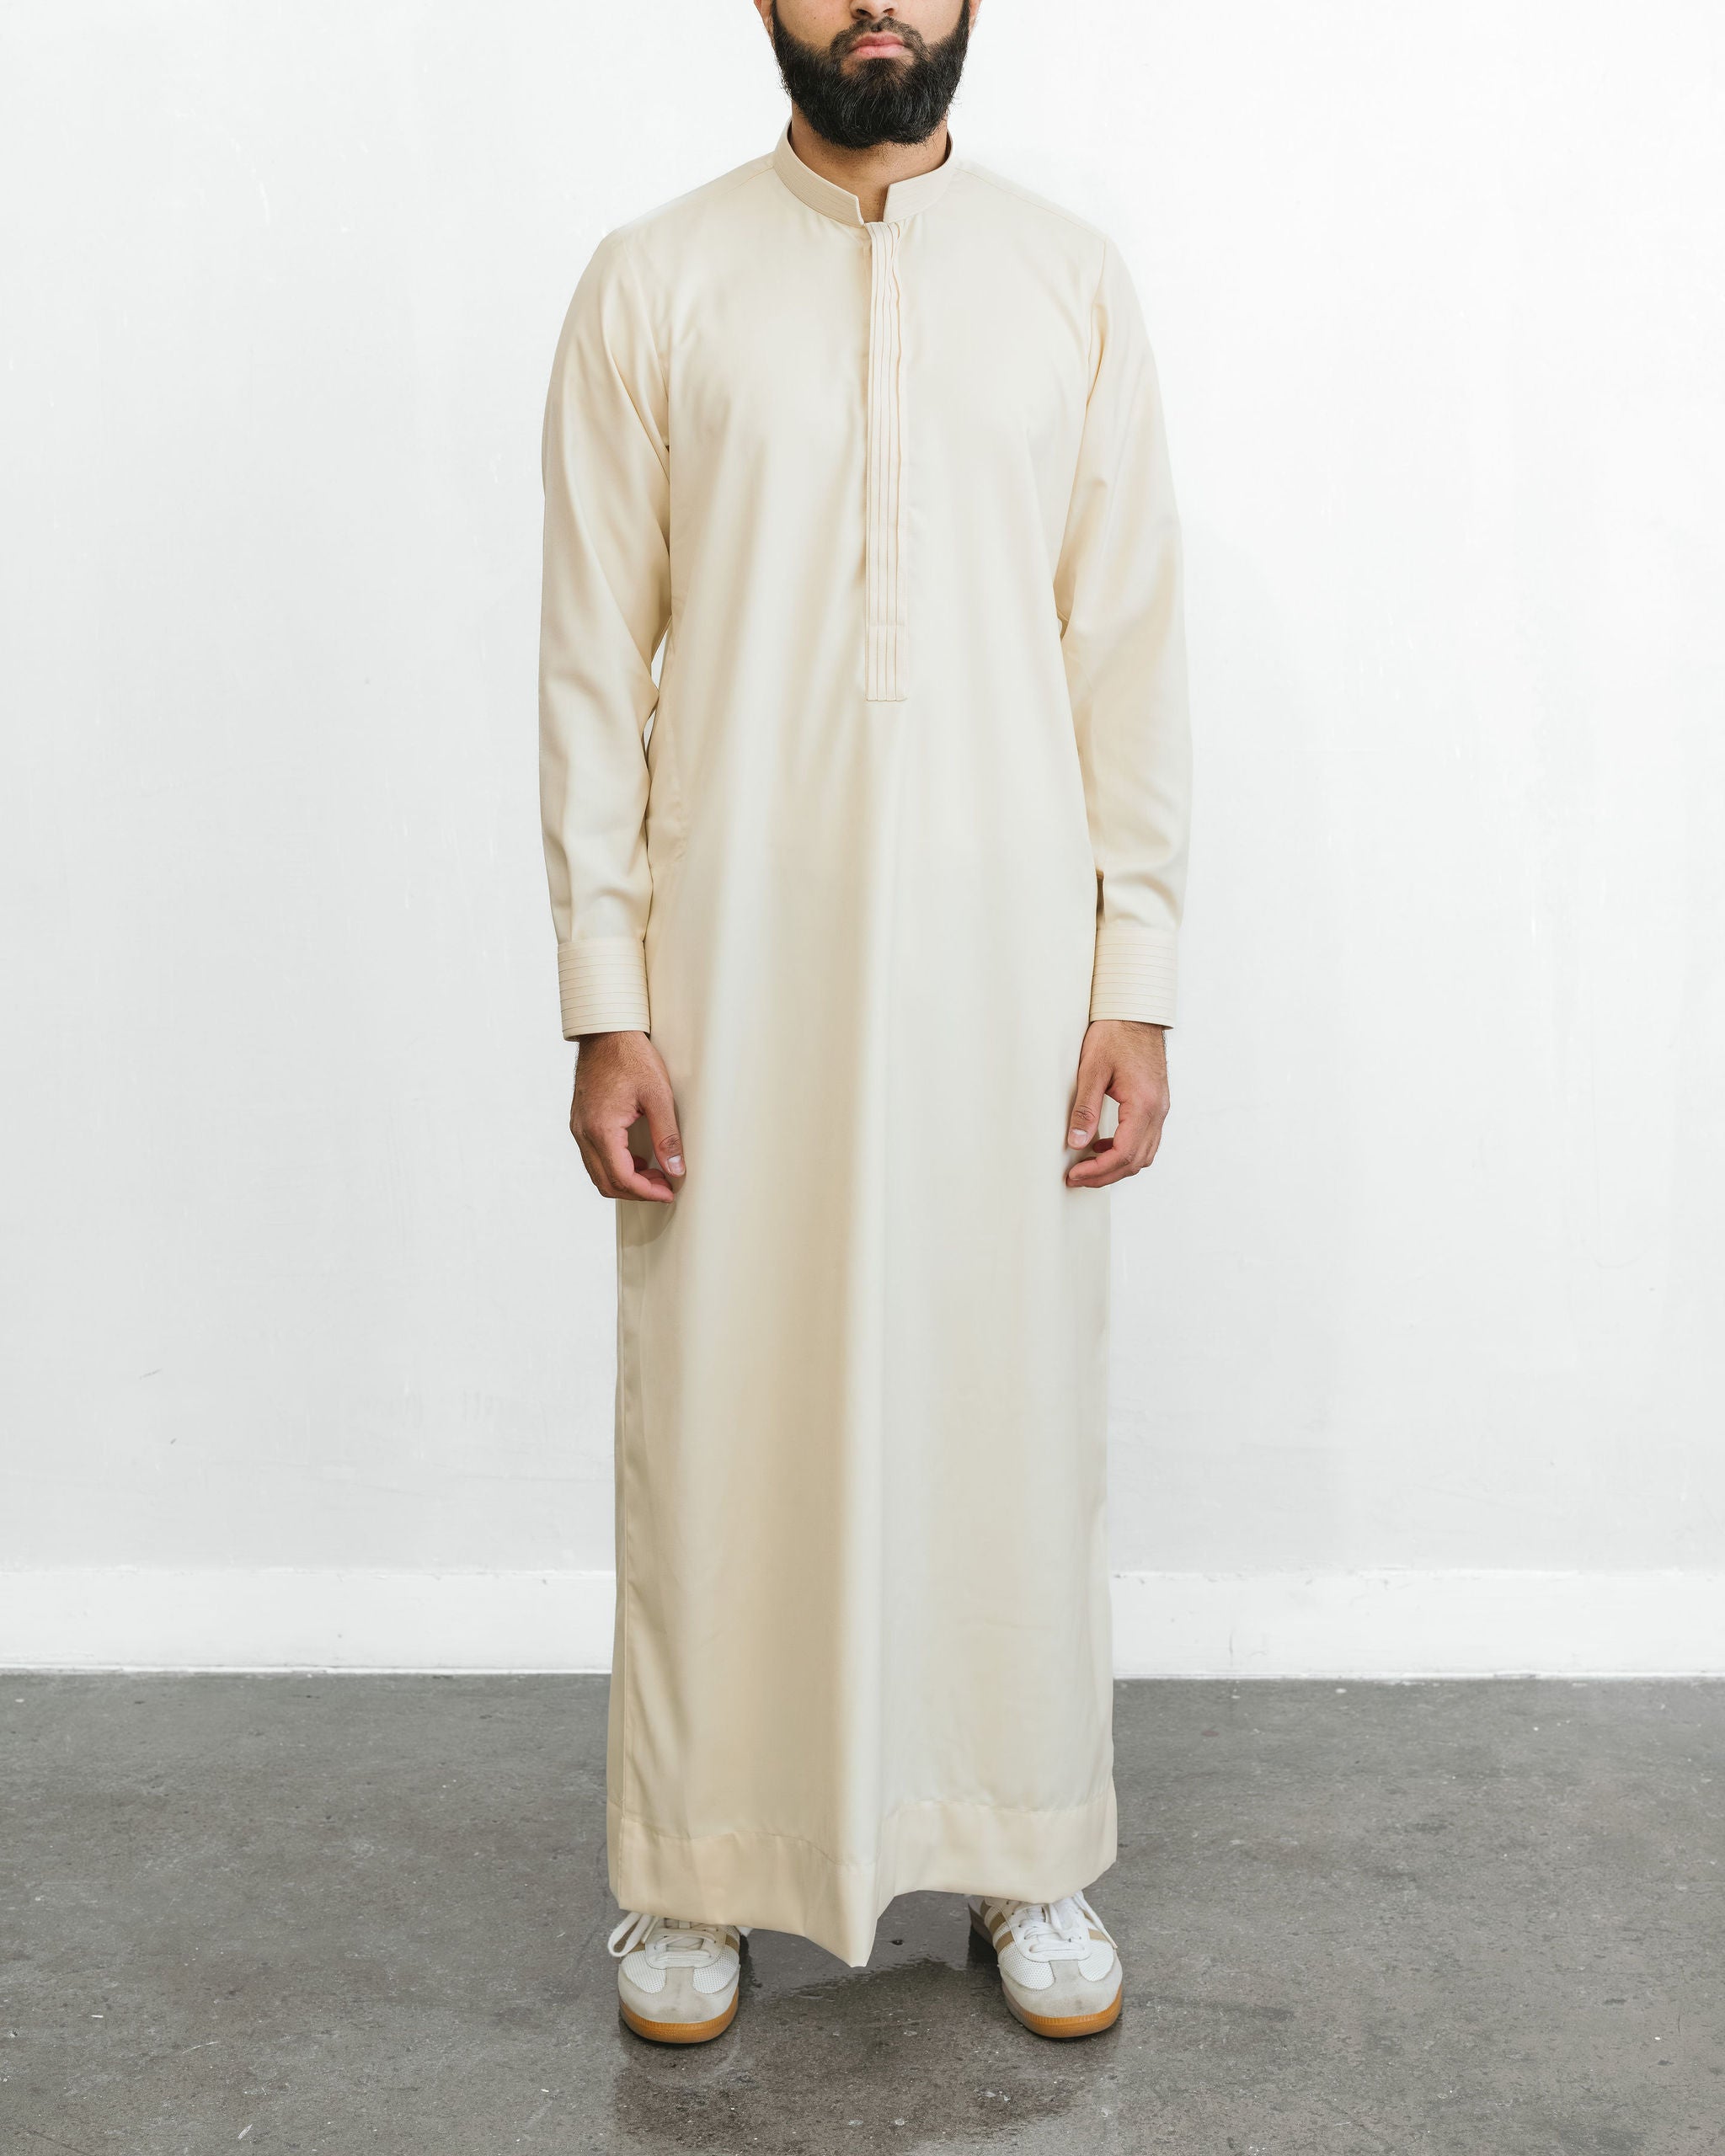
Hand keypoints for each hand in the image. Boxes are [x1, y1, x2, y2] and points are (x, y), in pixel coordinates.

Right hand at [570, 1031, 684, 1203]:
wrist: (606, 1032)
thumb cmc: (631, 1057)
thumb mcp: (658, 1096)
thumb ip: (667, 1136)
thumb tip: (675, 1169)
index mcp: (602, 1128)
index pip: (621, 1178)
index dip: (647, 1192)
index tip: (668, 1192)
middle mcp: (583, 1132)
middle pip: (605, 1183)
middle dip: (637, 1192)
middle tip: (664, 1186)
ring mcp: (578, 1127)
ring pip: (597, 1172)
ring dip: (626, 1180)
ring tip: (655, 1173)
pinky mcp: (580, 1121)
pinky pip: (594, 1156)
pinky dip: (615, 1166)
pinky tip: (638, 1158)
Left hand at [1064, 1020, 1169, 1188]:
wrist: (1136, 1014)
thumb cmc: (1115, 1035)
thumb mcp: (1092, 1069)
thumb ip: (1085, 1108)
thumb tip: (1075, 1142)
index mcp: (1144, 1104)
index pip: (1123, 1153)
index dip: (1097, 1171)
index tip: (1074, 1174)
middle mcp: (1158, 1111)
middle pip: (1136, 1161)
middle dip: (1105, 1176)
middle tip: (1076, 1178)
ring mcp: (1161, 1109)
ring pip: (1144, 1155)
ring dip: (1117, 1167)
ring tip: (1087, 1167)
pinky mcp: (1157, 1105)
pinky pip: (1146, 1140)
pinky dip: (1126, 1151)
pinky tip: (1103, 1146)